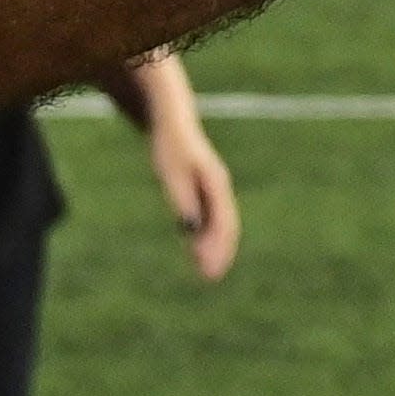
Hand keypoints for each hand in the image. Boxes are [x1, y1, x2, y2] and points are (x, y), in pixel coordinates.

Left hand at [144, 104, 239, 279]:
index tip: (211, 270)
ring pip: (220, 223)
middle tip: (211, 278)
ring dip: (215, 247)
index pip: (223, 222)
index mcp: (216, 183)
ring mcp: (212, 188)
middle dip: (220, 252)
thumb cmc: (169, 144)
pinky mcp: (202, 188)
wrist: (170, 117)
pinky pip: (210, 217)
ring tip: (206, 271)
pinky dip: (207, 236)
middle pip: (226, 226)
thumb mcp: (171, 172)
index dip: (219, 248)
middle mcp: (218, 187)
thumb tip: (191, 228)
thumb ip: (183, 199)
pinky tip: (195, 249)